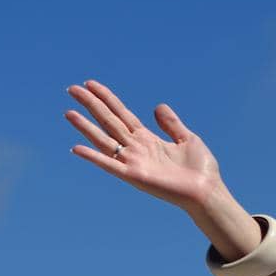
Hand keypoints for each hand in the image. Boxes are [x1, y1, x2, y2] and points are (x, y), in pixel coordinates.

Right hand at [64, 79, 222, 209]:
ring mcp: (133, 162)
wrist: (207, 192)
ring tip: (69, 113)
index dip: (106, 98)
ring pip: (104, 140)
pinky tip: (76, 148)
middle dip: (91, 105)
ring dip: (86, 127)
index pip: (121, 113)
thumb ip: (171, 123)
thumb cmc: (200, 169)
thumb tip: (157, 106)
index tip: (90, 84)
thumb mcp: (187, 139)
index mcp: (147, 138)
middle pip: (108, 121)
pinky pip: (110, 165)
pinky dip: (94, 157)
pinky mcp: (135, 176)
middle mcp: (136, 148)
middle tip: (72, 88)